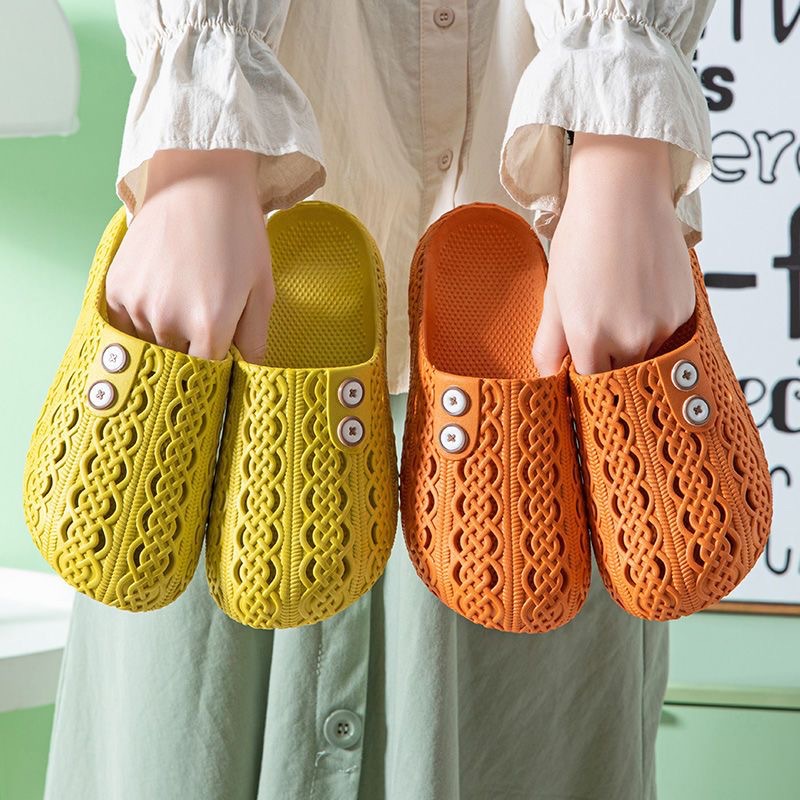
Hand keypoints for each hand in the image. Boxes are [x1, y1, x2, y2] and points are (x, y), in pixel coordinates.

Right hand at [105, 148, 272, 362]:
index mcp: (210, 327)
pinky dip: (142, 321)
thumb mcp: (262, 288)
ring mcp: (138, 306)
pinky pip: (126, 325)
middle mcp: (169, 323)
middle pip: (178, 363)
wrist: (198, 182)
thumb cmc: (239, 234)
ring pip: (151, 345)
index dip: (215, 375)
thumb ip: (256, 338)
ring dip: (166, 338)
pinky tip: (161, 295)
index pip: (207, 377)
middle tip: (202, 328)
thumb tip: (253, 373)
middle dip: (192, 355)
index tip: (220, 368)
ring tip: (184, 302)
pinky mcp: (116, 289)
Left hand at [532, 133, 695, 376]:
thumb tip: (548, 376)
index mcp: (589, 337)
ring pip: (645, 356)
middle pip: (618, 373)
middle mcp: (629, 338)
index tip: (580, 368)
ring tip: (618, 301)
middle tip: (598, 326)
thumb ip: (549, 343)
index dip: (583, 377)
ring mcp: (660, 325)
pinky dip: (652, 324)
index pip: (588, 384)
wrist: (624, 192)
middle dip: (606, 360)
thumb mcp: (554, 293)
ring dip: (631, 343)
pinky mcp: (684, 310)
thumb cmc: (583, 237)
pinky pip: (666, 335)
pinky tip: (640, 292)